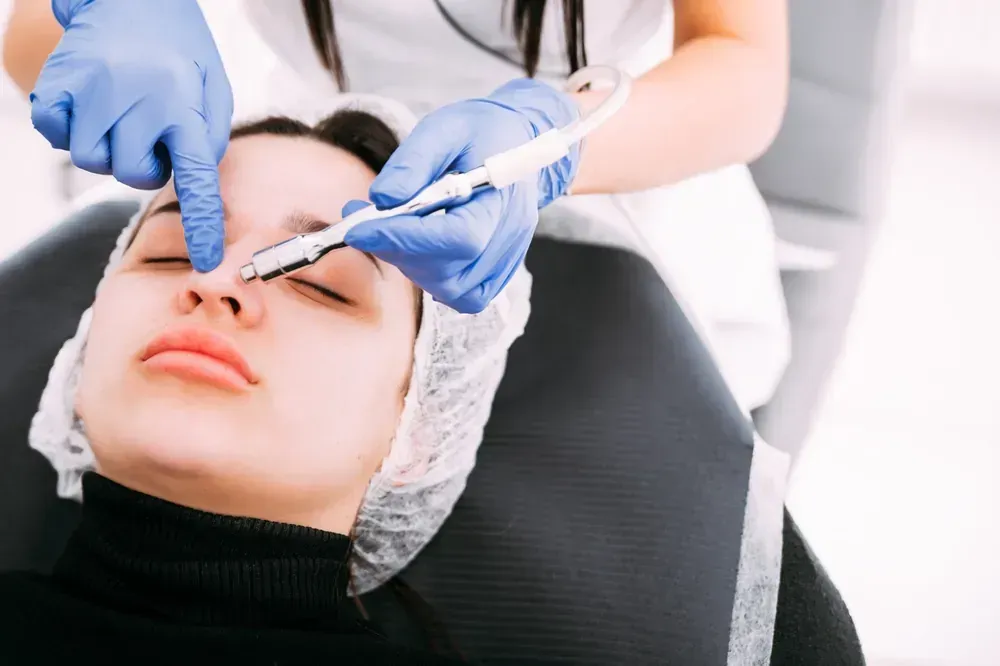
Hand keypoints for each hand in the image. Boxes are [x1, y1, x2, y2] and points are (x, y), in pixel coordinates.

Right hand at [30, 0, 232, 271]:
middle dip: (142, 164)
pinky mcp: (57, 84)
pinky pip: (56, 136)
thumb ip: (208, 137)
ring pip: (92, 160)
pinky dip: (69, 129)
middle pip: (132, 175)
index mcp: (184, 106)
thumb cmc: (178, 49)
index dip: (200, 224)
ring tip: (122, 110)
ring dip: (107, 146)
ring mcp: (92, 92)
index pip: (197, 179)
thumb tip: (196, 180)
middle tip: (150, 130)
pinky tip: (89, 104)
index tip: (204, 259)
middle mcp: (138, 102)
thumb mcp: (212, 88)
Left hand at [344, 78, 579, 312]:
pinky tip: (419, 250)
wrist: (519, 141)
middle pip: (450, 271)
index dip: (404, 239)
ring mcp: (507, 258)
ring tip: (392, 232)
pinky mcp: (499, 270)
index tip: (359, 229)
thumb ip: (413, 162)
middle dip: (397, 251)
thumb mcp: (444, 128)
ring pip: (453, 290)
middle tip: (365, 224)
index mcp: (501, 198)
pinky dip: (435, 279)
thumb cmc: (482, 132)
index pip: (456, 238)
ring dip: (412, 266)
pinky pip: (465, 295)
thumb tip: (383, 200)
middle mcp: (509, 235)